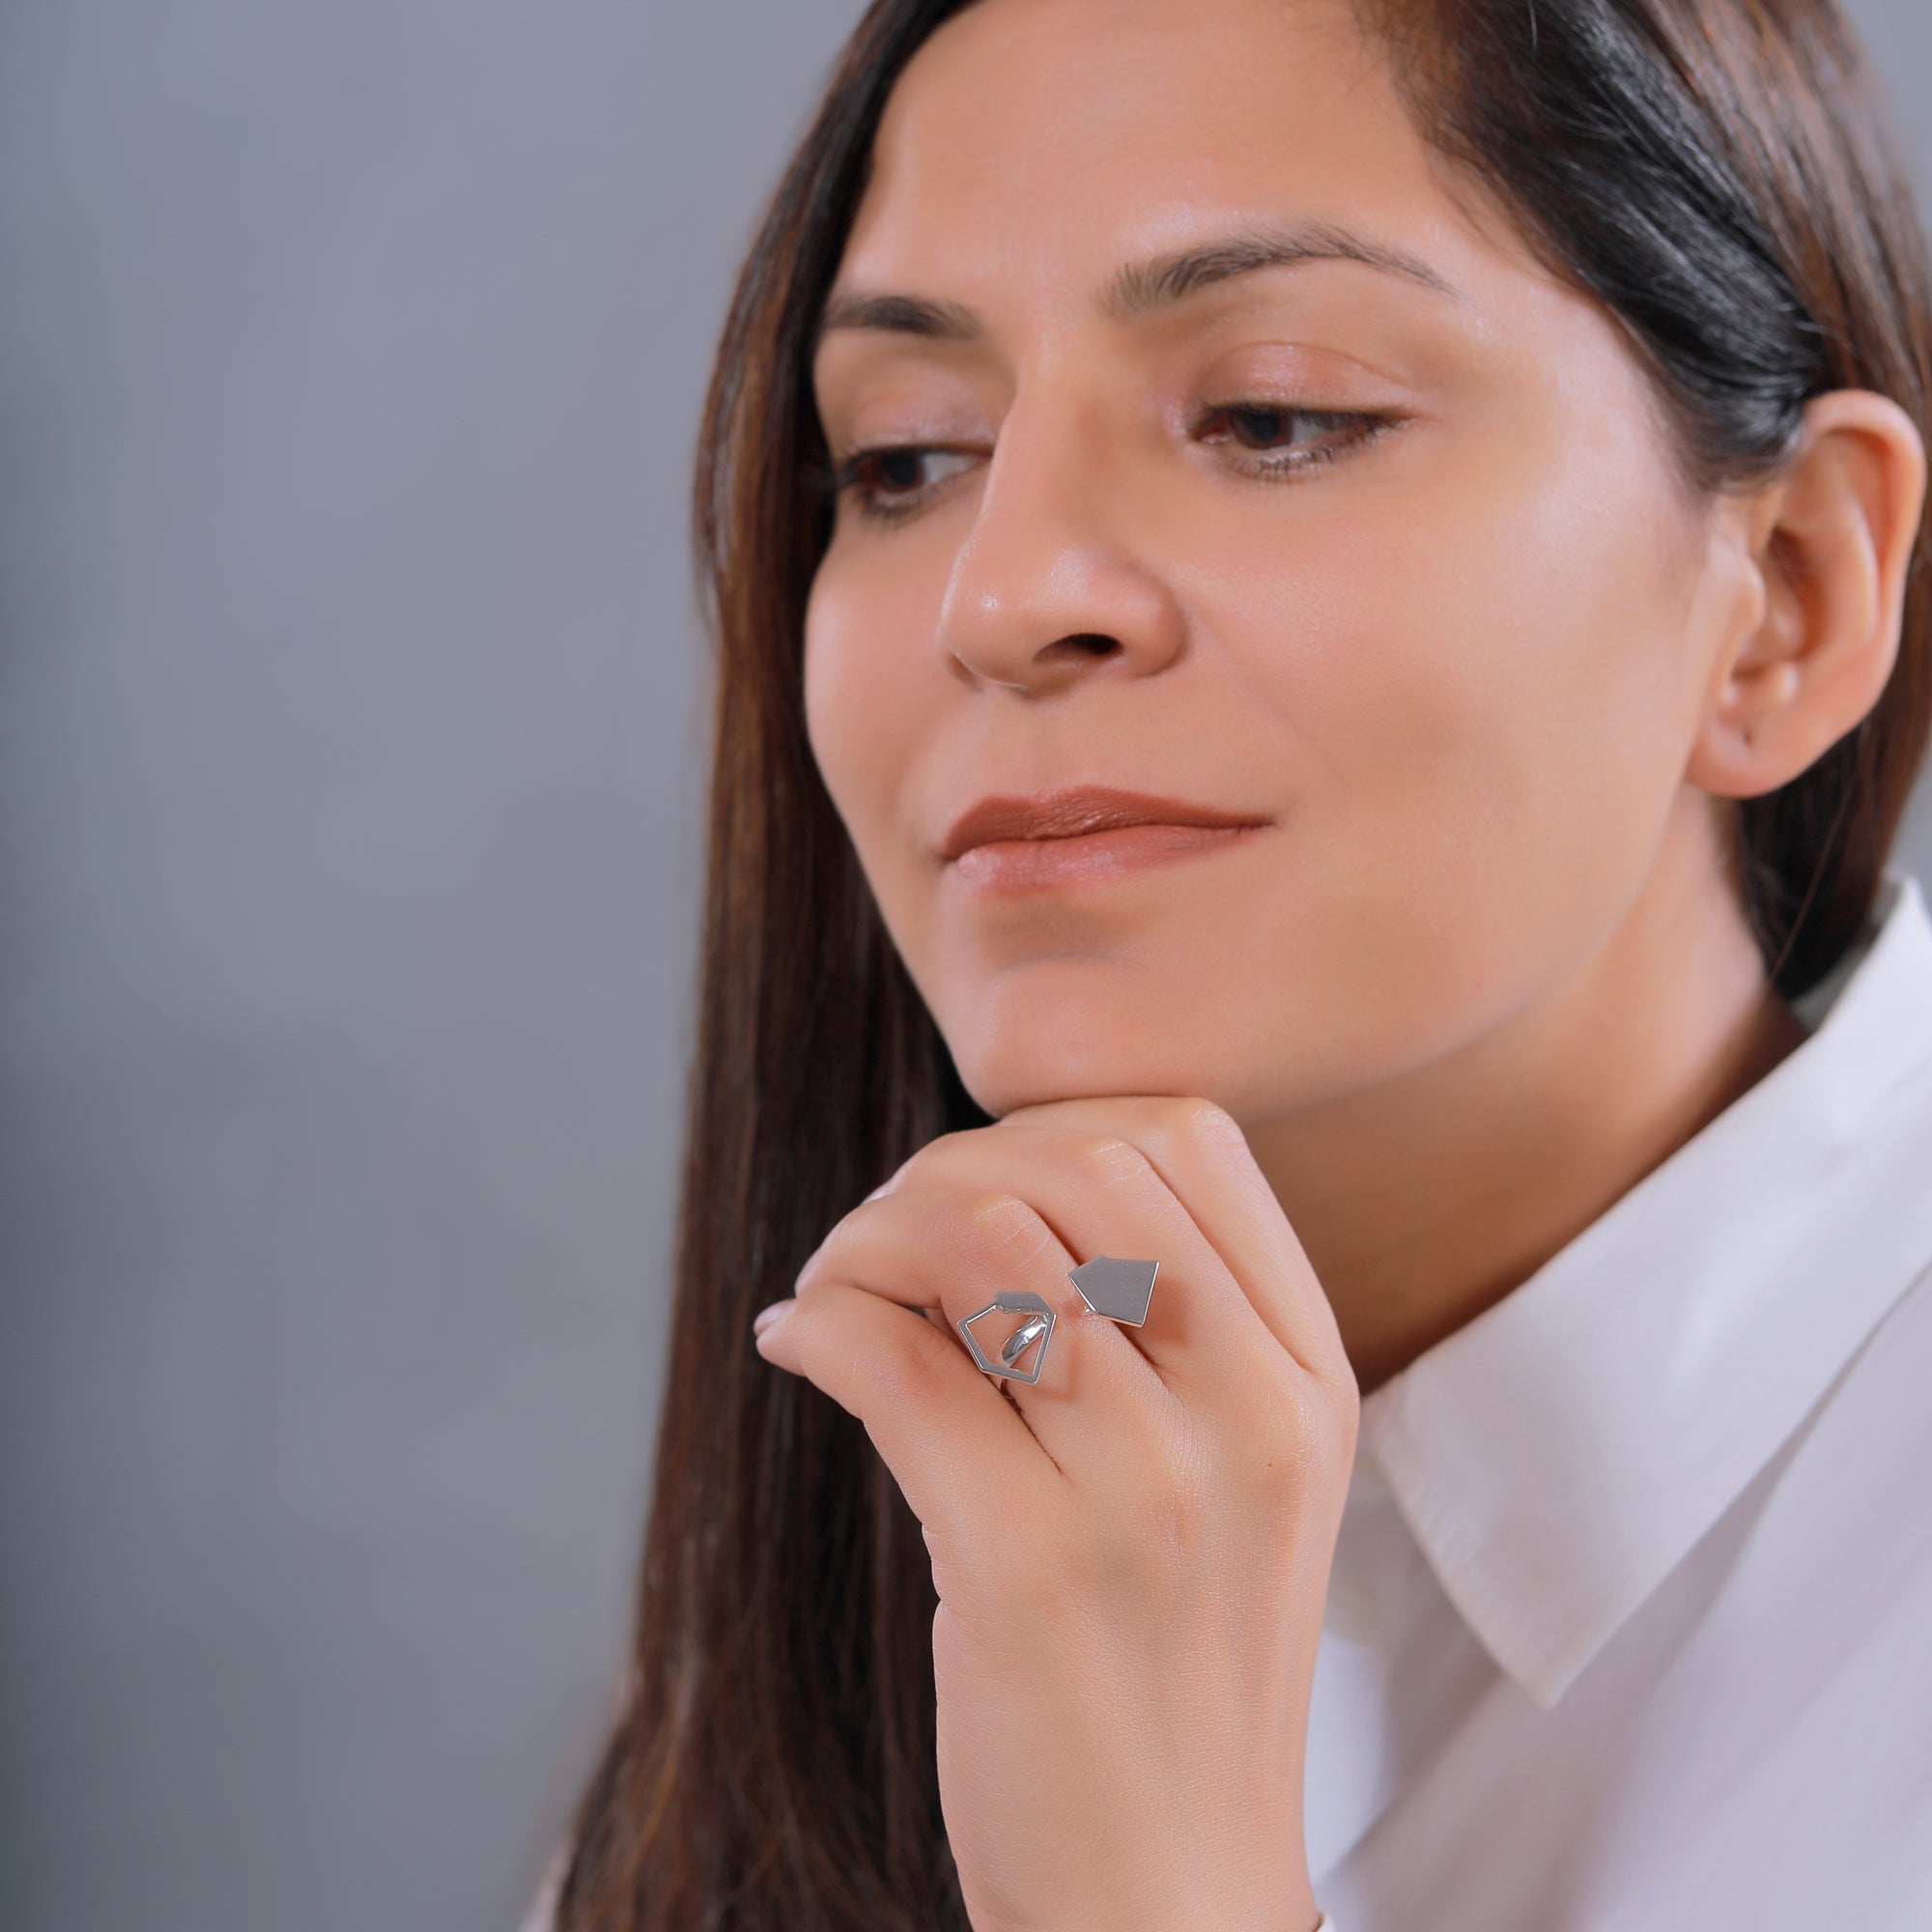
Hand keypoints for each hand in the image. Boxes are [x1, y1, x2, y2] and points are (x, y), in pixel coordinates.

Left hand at [752, 1096, 1356, 1931]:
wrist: (1170, 1896)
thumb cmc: (1175, 1671)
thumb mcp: (1236, 1486)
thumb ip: (1161, 1331)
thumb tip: (982, 1185)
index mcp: (1308, 1381)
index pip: (1187, 1139)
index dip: (1052, 1127)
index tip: (975, 1183)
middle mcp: (1251, 1418)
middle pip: (1075, 1169)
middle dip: (943, 1171)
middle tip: (879, 1239)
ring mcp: (1152, 1494)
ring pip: (978, 1247)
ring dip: (867, 1239)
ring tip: (833, 1287)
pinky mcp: (1029, 1570)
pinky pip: (895, 1366)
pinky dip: (819, 1323)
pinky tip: (794, 1341)